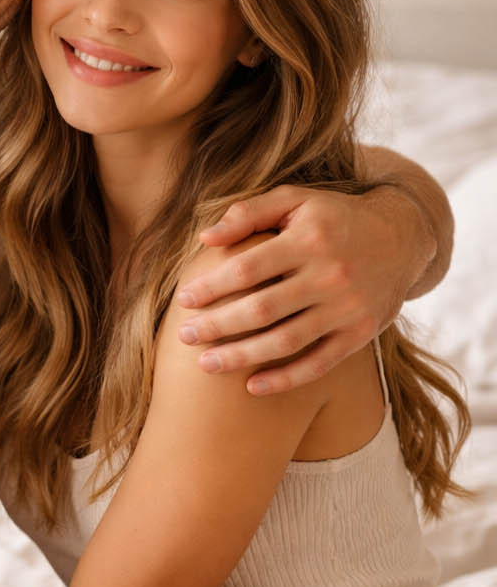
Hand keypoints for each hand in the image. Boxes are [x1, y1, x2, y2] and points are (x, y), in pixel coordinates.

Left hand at [176, 183, 434, 393]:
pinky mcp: (360, 334)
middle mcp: (330, 275)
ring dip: (240, 356)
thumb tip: (204, 237)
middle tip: (184, 335)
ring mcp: (347, 308)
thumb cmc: (333, 218)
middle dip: (217, 325)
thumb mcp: (296, 200)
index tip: (185, 300)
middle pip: (262, 309)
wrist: (402, 237)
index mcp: (310, 239)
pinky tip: (251, 386)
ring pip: (285, 341)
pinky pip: (318, 364)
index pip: (249, 268)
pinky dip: (284, 380)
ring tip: (205, 364)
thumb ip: (249, 212)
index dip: (213, 287)